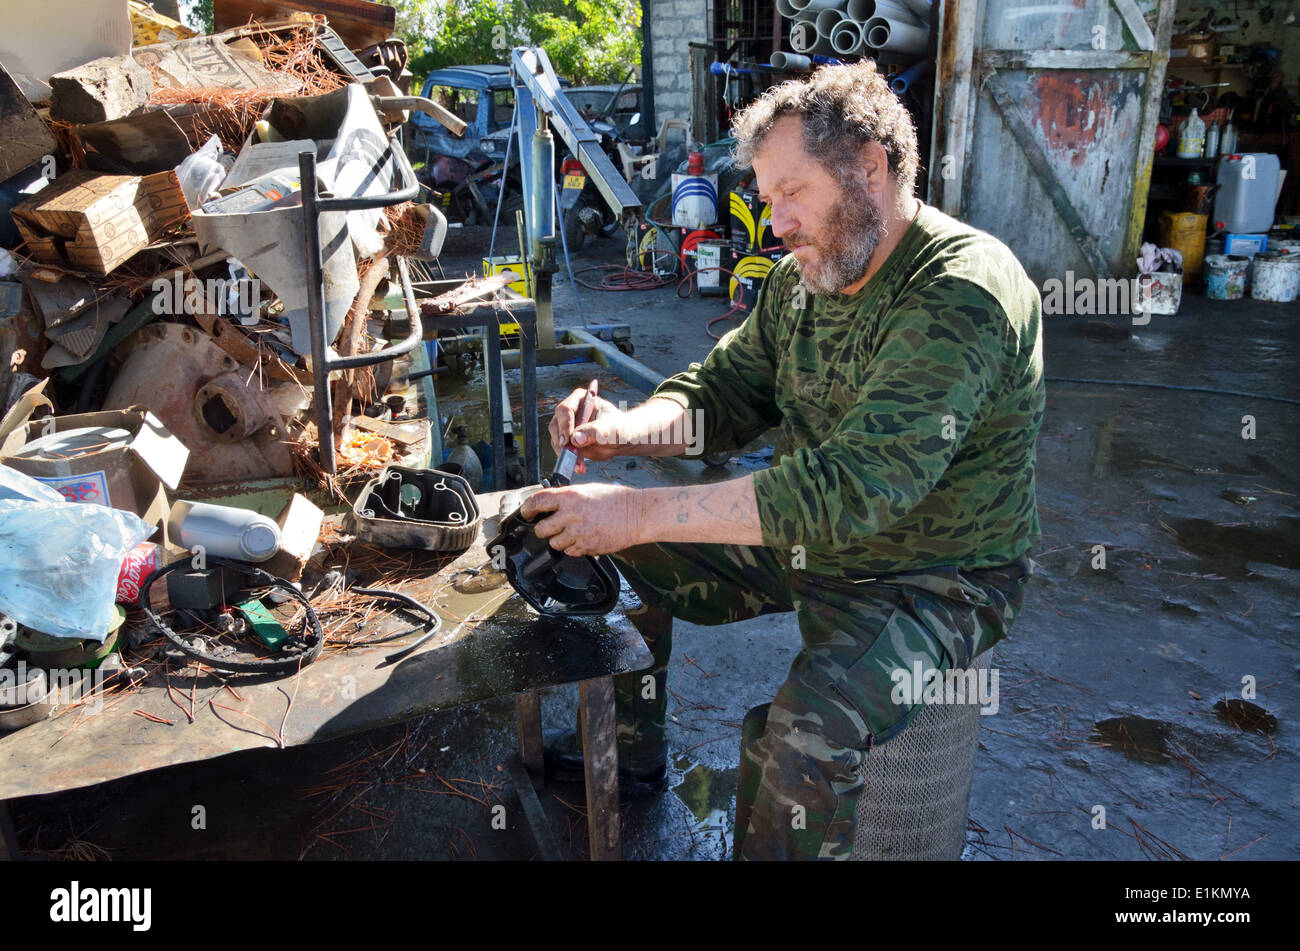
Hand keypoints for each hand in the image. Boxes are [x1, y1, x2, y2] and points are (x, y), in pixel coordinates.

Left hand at [520, 483, 645, 555]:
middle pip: (541, 529)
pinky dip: (573, 547)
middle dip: (544, 528)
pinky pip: (570, 551)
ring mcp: (578, 533)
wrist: (637, 514)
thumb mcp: (588, 490)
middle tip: (550, 526)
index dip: (527, 509)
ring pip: (554, 543)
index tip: (527, 514)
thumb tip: (551, 504)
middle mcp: (570, 515)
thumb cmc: (617, 500)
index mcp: (569, 497)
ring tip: (573, 532)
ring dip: (559, 539)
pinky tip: (584, 537)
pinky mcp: (586, 547)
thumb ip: (567, 498)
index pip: (536, 502)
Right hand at [548, 387, 628, 474]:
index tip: (568, 440)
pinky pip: (562, 451)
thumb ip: (595, 432)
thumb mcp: (611, 429)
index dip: (565, 425)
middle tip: (571, 455)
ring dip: (565, 454)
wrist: (621, 441)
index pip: (565, 409)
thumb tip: (576, 439)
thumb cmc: (619, 429)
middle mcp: (570, 411)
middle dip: (562, 443)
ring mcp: (567, 426)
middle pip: (556, 425)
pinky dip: (568, 460)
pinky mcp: (567, 441)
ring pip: (556, 440)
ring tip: (579, 465)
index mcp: (581, 399)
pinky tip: (579, 467)